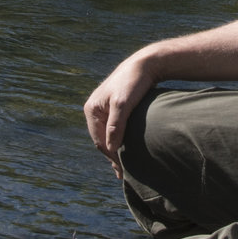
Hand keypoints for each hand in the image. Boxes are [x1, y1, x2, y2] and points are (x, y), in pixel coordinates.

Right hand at [81, 52, 157, 177]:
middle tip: (123, 175)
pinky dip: (120, 141)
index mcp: (92, 109)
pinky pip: (114, 129)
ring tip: (125, 168)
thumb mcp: (123, 104)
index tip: (123, 170)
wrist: (146, 64)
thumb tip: (110, 148)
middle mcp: (94, 109)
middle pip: (102, 139)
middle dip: (112, 156)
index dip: (111, 156)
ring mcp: (104, 109)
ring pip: (108, 135)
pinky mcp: (115, 108)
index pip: (99, 140)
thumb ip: (116, 125)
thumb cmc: (133, 82)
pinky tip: (127, 150)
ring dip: (115, 150)